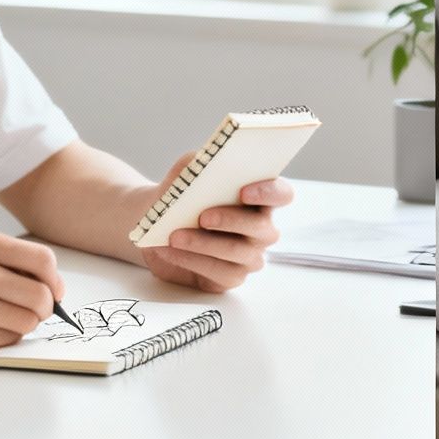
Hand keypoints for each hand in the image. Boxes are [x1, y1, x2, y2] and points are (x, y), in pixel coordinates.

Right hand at [0, 230, 64, 351]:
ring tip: (4, 317)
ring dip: (24, 324)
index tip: (53, 289)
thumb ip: (8, 260)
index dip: (54, 279)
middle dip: (45, 307)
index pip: (42, 260)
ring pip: (27, 322)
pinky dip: (3, 337)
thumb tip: (53, 286)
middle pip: (40, 296)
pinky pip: (5, 340)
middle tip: (34, 309)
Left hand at [138, 152, 293, 292]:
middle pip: (262, 227)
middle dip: (231, 220)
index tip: (243, 191)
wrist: (156, 225)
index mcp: (259, 198)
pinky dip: (190, 260)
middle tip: (202, 217)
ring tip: (174, 236)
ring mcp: (249, 256)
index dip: (269, 193)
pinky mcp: (230, 277)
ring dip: (203, 243)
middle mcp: (261, 229)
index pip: (282, 195)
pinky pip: (218, 272)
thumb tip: (204, 161)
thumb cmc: (180, 196)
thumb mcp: (184, 174)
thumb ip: (197, 164)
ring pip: (237, 252)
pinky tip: (170, 250)